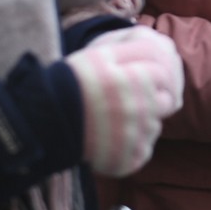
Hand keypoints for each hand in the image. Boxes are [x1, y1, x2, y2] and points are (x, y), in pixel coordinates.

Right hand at [65, 25, 183, 176]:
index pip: (164, 74)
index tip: (135, 79)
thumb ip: (140, 49)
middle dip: (152, 98)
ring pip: (155, 126)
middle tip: (124, 99)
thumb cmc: (75, 80)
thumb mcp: (104, 52)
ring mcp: (136, 137)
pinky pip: (144, 150)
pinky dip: (133, 144)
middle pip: (166, 102)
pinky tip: (112, 137)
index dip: (151, 75)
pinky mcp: (129, 160)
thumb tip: (165, 49)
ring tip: (114, 118)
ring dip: (143, 121)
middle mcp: (140, 109)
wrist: (45, 119)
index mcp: (137, 80)